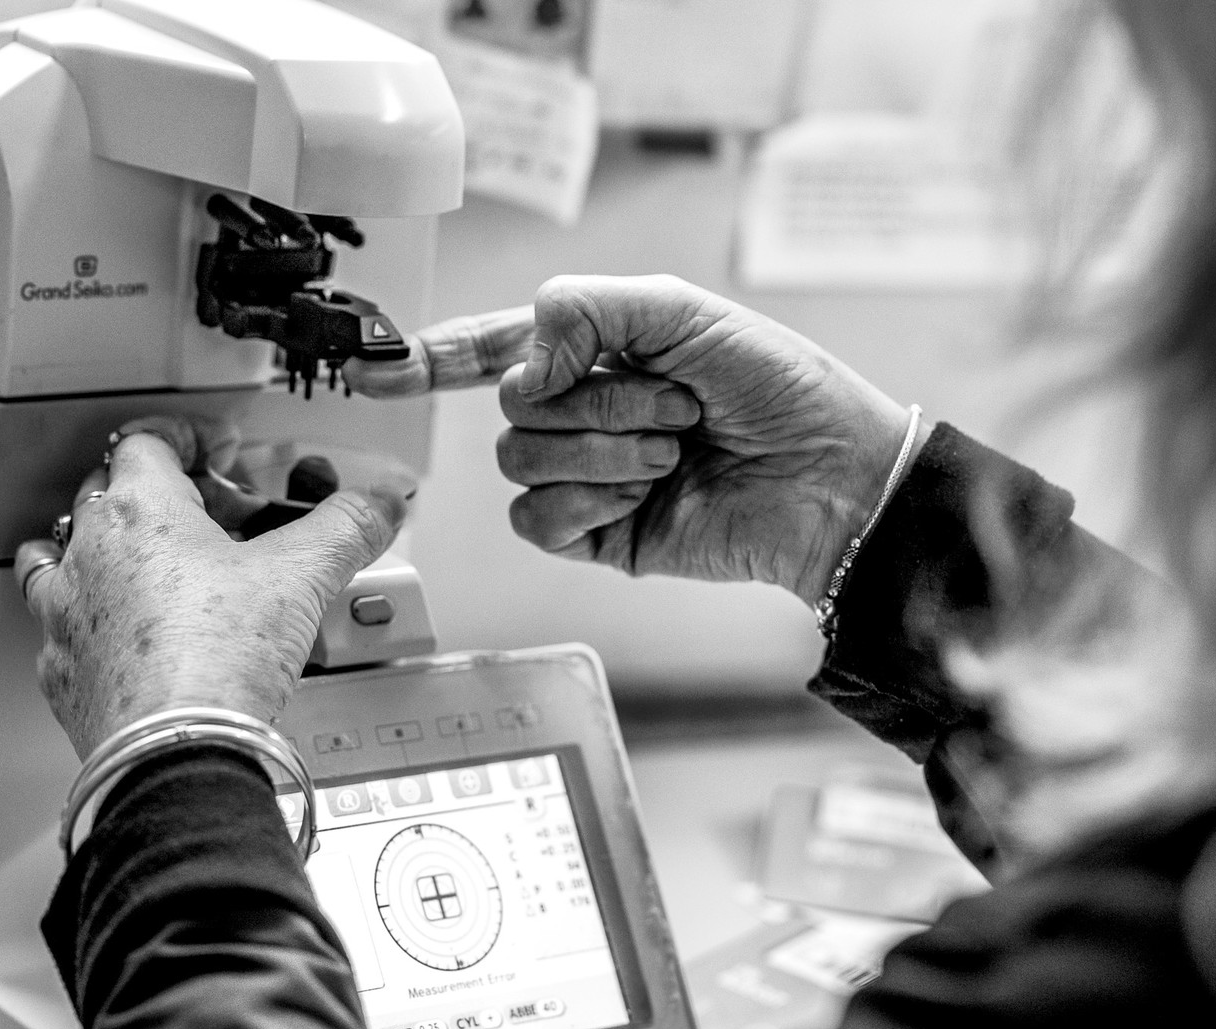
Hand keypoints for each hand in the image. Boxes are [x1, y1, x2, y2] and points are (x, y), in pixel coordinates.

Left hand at [14, 416, 405, 759]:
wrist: (177, 751)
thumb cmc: (221, 659)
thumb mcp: (304, 576)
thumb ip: (347, 527)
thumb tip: (381, 504)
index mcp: (142, 511)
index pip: (146, 440)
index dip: (186, 435)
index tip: (214, 447)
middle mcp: (90, 553)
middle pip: (105, 490)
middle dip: (156, 492)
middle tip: (205, 511)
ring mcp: (67, 613)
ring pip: (58, 553)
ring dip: (96, 545)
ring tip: (136, 557)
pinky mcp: (63, 671)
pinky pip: (59, 625)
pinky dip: (88, 617)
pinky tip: (121, 632)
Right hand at [346, 275, 925, 606]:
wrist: (834, 479)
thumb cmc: (781, 387)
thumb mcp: (683, 309)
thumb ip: (583, 306)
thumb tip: (520, 367)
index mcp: (601, 351)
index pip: (499, 349)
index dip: (439, 356)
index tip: (381, 370)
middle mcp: (586, 413)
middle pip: (513, 404)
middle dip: (596, 399)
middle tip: (678, 406)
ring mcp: (589, 476)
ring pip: (522, 460)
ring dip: (605, 449)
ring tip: (676, 451)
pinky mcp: (599, 536)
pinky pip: (537, 519)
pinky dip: (587, 501)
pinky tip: (642, 496)